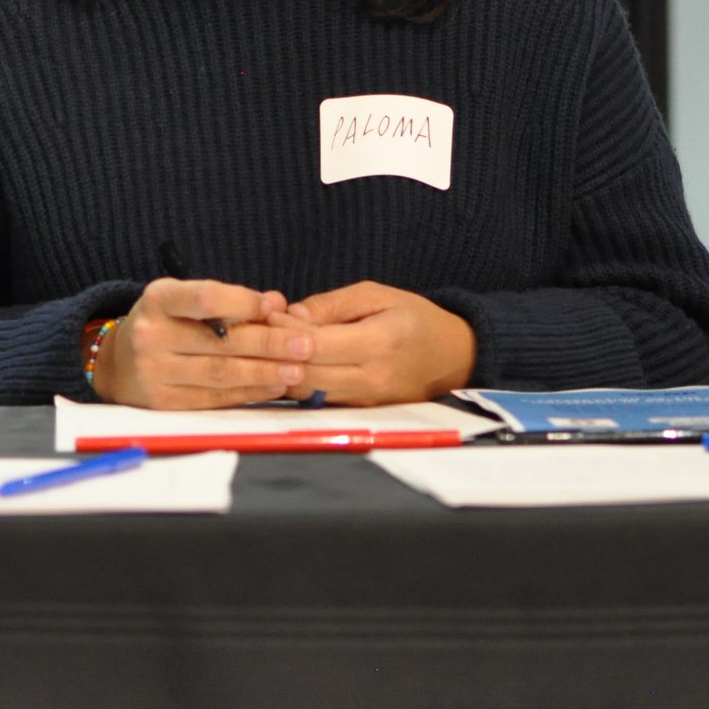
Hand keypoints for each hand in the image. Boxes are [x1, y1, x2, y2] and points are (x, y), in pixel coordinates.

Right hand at [93, 279, 315, 408]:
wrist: (118, 362)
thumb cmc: (166, 323)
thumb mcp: (184, 300)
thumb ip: (228, 300)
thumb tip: (276, 303)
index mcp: (158, 299)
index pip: (204, 298)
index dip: (242, 302)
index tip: (276, 306)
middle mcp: (151, 335)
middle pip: (218, 342)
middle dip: (268, 343)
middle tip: (305, 344)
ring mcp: (154, 372)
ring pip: (219, 373)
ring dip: (263, 372)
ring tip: (297, 369)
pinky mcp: (163, 402)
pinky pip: (213, 398)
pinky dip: (247, 392)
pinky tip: (273, 386)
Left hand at [270, 282, 476, 405]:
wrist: (453, 357)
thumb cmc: (414, 318)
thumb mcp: (377, 295)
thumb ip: (332, 305)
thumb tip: (291, 316)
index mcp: (378, 343)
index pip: (315, 344)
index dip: (284, 331)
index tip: (266, 314)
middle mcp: (371, 379)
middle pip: (304, 373)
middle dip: (274, 353)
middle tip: (255, 332)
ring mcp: (366, 402)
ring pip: (306, 392)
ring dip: (281, 371)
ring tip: (266, 347)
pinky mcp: (361, 414)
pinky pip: (318, 400)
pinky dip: (298, 383)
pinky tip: (286, 364)